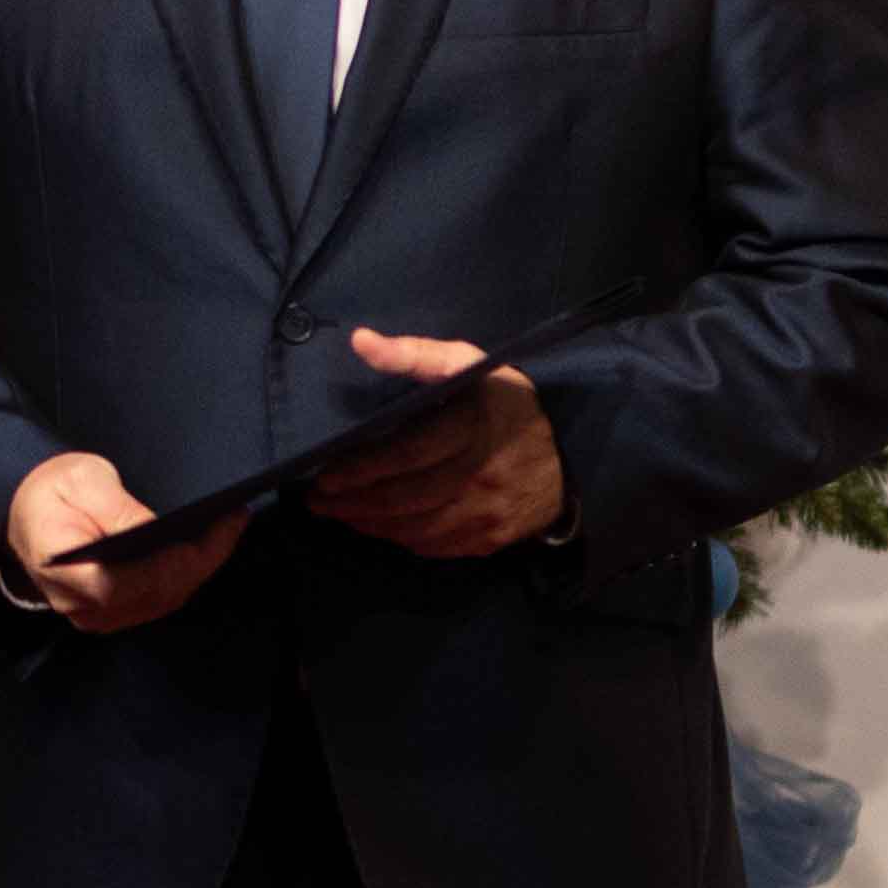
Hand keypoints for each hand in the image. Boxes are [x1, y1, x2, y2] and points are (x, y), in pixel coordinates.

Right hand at [8, 450, 246, 634]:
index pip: (133, 581)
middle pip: (158, 593)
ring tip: (229, 527)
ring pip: (164, 600)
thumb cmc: (49, 492)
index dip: (181, 559)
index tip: (216, 526)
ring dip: (202, 567)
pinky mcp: (112, 614)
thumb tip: (155, 528)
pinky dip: (186, 575)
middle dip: (204, 557)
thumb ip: (116, 508)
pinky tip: (206, 547)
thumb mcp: (80, 480)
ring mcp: (98, 616)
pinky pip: (158, 599)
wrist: (22, 514)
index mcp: (67, 573)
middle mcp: (83, 606)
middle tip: (235, 518)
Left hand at [308, 329, 568, 557]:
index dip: (361, 468)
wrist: (572, 458)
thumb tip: (361, 342)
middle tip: (316, 500)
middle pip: (404, 497)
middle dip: (353, 502)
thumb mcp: (474, 365)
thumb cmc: (509, 405)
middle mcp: (480, 475)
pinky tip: (375, 526)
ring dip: (368, 523)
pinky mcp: (489, 539)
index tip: (323, 474)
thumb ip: (417, 355)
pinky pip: (433, 545)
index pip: (407, 454)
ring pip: (414, 527)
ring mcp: (486, 513)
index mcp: (473, 428)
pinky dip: (398, 538)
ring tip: (336, 512)